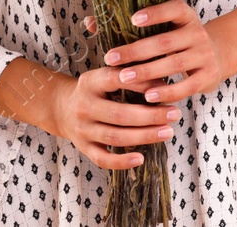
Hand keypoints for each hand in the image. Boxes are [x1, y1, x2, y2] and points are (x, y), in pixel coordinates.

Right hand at [46, 61, 182, 170]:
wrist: (61, 107)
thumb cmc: (95, 89)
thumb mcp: (105, 75)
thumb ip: (130, 75)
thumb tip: (164, 82)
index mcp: (90, 82)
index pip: (116, 80)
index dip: (141, 84)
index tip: (166, 87)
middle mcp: (84, 106)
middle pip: (119, 114)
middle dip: (150, 115)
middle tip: (175, 114)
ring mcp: (82, 129)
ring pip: (115, 137)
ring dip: (144, 136)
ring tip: (168, 132)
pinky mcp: (83, 147)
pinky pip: (102, 159)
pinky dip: (121, 162)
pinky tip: (141, 158)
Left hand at [83, 0, 236, 106]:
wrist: (216, 55)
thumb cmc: (177, 40)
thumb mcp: (163, 27)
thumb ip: (128, 25)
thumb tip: (89, 22)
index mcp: (186, 16)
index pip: (173, 9)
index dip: (155, 13)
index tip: (132, 19)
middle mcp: (197, 32)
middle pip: (165, 41)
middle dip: (136, 51)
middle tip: (110, 58)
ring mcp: (205, 54)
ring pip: (173, 63)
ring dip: (147, 72)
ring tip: (124, 78)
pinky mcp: (208, 76)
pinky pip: (186, 86)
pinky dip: (167, 92)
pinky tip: (148, 97)